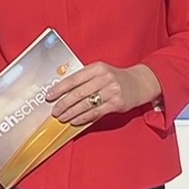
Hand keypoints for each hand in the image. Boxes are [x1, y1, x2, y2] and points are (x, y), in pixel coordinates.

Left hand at [44, 62, 161, 127]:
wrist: (139, 83)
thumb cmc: (114, 78)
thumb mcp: (100, 71)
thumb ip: (84, 78)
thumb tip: (62, 91)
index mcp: (97, 68)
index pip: (74, 79)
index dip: (59, 88)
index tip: (49, 95)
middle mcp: (104, 78)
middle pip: (78, 93)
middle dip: (63, 103)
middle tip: (54, 110)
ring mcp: (111, 91)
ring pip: (86, 104)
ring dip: (71, 113)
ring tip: (62, 118)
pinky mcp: (117, 103)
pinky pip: (96, 112)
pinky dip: (83, 118)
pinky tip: (75, 121)